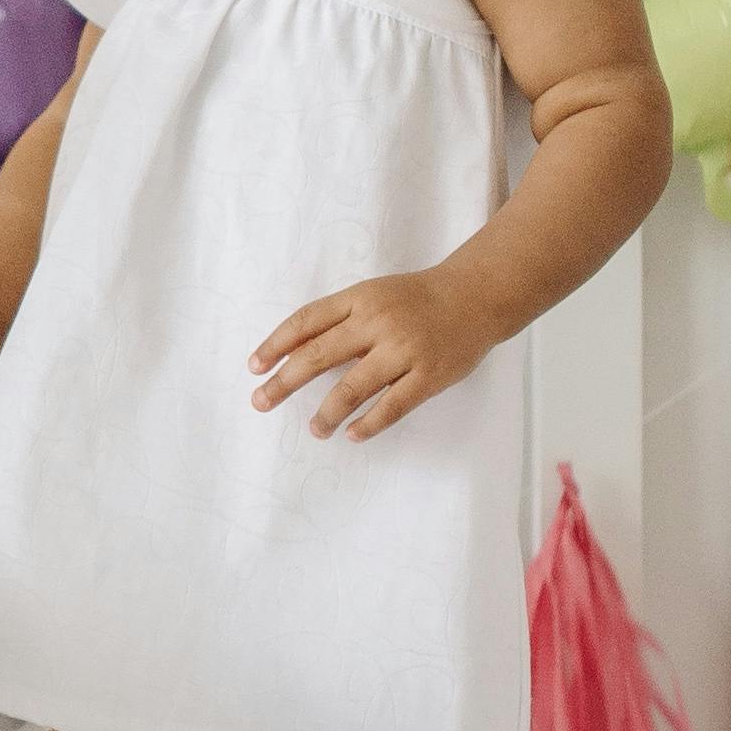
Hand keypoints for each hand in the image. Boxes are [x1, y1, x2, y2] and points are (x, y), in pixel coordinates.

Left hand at [250, 269, 491, 440]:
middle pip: (319, 355)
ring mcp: (404, 350)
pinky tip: (352, 434)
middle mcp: (377, 323)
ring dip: (327, 413)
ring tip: (315, 430)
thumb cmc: (417, 299)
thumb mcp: (374, 295)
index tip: (254, 367)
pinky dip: (369, 423)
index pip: (306, 321)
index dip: (276, 344)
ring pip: (353, 387)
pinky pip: (393, 406)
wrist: (476, 296)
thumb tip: (296, 353)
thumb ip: (341, 320)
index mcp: (359, 299)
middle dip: (284, 382)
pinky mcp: (429, 375)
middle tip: (260, 402)